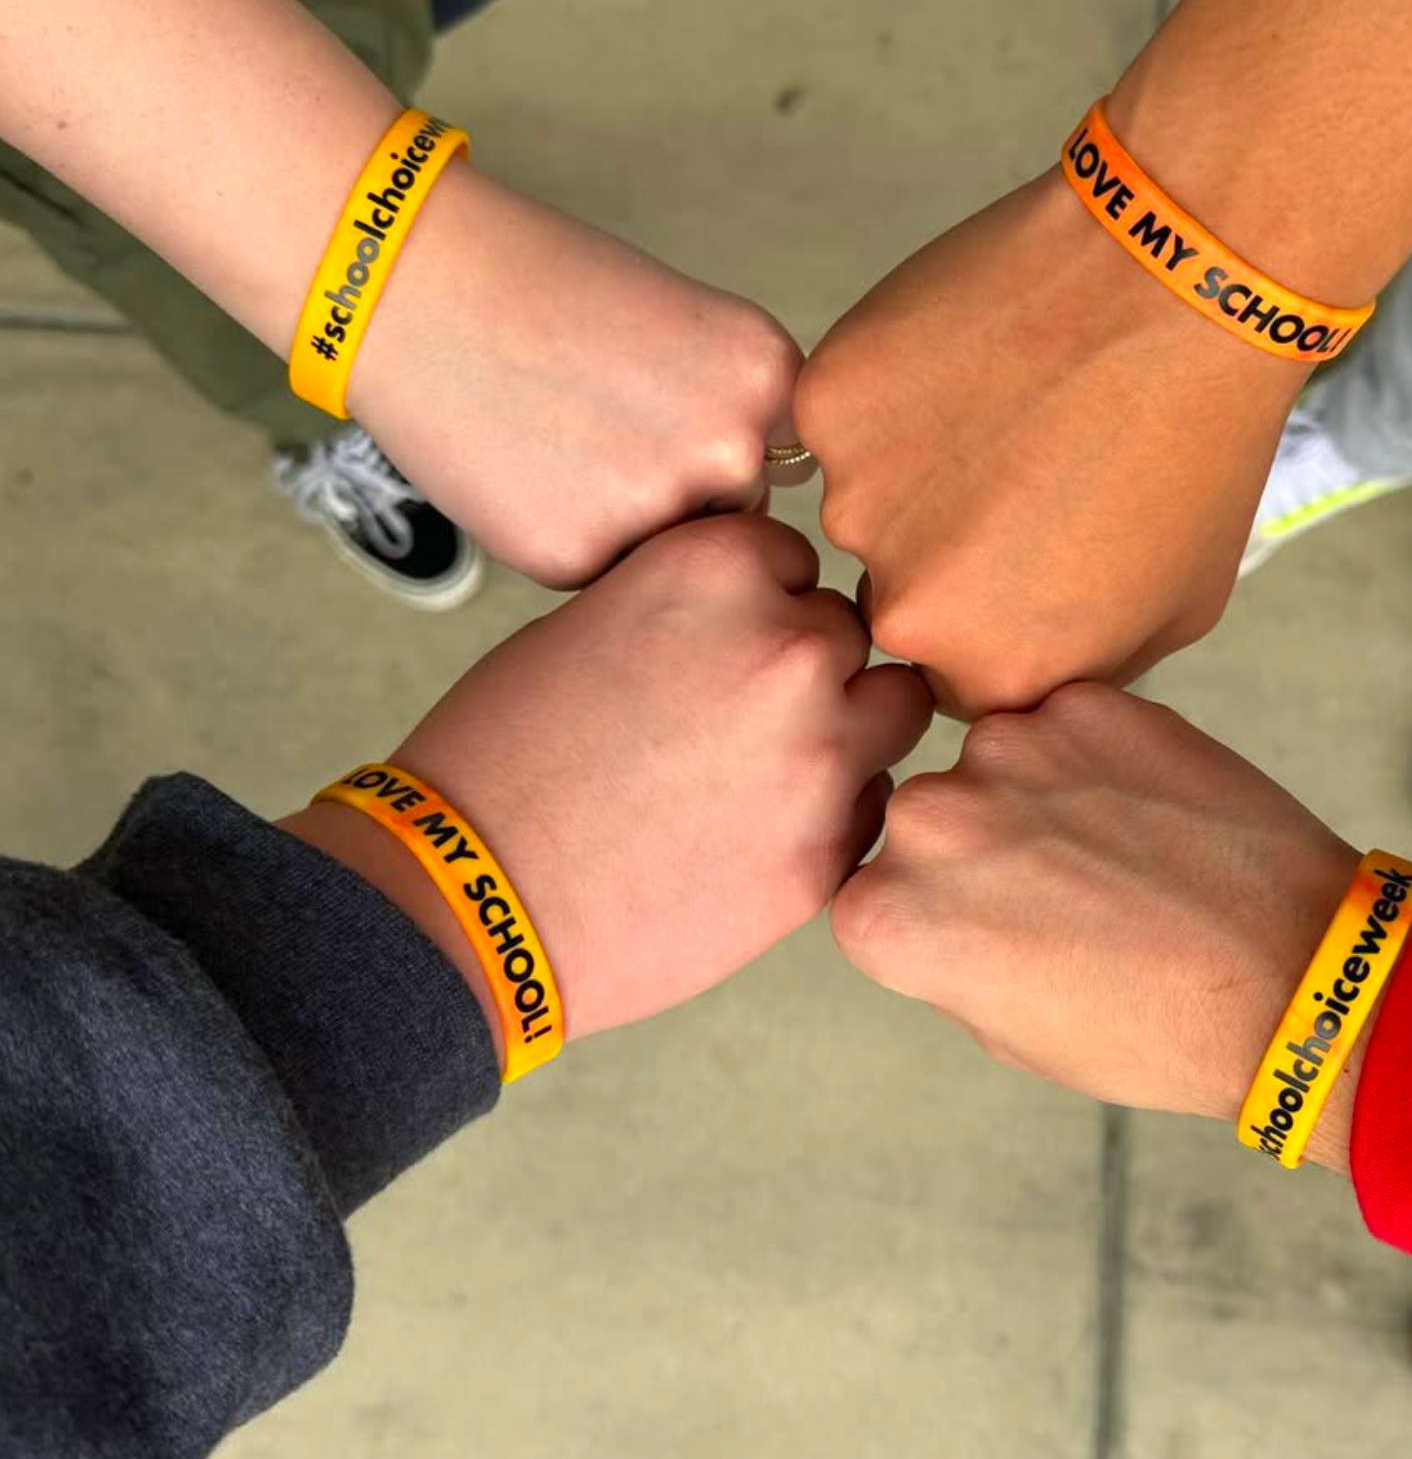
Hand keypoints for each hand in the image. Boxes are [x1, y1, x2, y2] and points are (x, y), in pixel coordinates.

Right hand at [297, 516, 931, 1042]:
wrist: (471, 899)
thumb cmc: (504, 756)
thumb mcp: (589, 623)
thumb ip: (694, 608)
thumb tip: (763, 608)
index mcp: (717, 571)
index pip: (794, 559)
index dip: (757, 604)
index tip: (715, 647)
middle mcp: (786, 650)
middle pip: (850, 634)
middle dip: (806, 668)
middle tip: (736, 717)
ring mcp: (819, 756)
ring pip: (892, 713)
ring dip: (848, 731)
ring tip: (763, 770)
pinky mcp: (825, 854)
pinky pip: (871, 807)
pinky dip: (835, 813)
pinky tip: (756, 832)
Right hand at [349, 164, 805, 587]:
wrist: (420, 284)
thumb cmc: (551, 293)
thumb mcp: (688, 326)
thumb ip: (740, 411)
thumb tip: (766, 498)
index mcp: (769, 380)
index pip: (778, 462)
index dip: (715, 444)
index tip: (660, 407)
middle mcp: (731, 450)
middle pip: (730, 516)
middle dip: (679, 495)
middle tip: (598, 425)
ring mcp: (657, 511)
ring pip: (666, 554)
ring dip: (627, 525)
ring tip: (560, 441)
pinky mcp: (579, 557)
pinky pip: (599, 574)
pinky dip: (567, 537)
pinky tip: (525, 471)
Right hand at [794, 171, 1303, 715]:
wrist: (1176, 284)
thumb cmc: (1196, 441)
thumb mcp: (1176, 606)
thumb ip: (1079, 665)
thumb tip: (1025, 670)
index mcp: (996, 674)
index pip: (954, 675)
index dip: (992, 608)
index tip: (1027, 546)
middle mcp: (913, 612)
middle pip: (899, 598)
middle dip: (944, 548)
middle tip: (1015, 468)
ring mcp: (860, 506)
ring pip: (867, 506)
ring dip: (913, 469)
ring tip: (1001, 403)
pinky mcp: (831, 407)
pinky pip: (842, 418)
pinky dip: (886, 393)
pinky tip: (964, 356)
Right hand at [831, 684, 1362, 1144]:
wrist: (1294, 979)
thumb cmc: (1156, 1030)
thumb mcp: (1009, 1033)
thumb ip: (942, 953)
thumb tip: (941, 896)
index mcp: (891, 915)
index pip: (871, 893)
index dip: (933, 915)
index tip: (990, 931)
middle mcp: (929, 820)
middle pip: (925, 818)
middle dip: (979, 846)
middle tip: (1062, 891)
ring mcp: (1009, 751)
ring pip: (996, 760)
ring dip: (1037, 792)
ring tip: (1118, 851)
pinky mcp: (1086, 705)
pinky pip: (1065, 721)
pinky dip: (1097, 754)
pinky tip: (1151, 811)